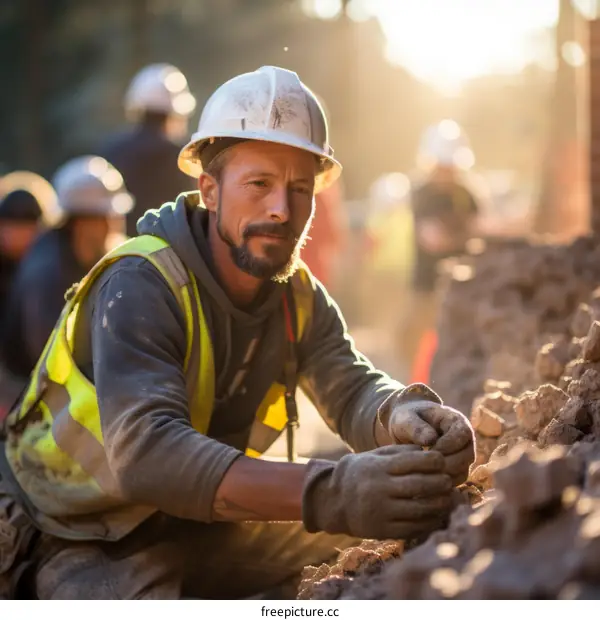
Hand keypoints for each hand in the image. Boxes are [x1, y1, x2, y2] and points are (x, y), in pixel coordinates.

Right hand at [301, 445, 453, 540]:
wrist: (334, 500)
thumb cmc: (361, 473)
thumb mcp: (374, 456)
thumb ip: (400, 452)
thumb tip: (429, 450)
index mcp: (378, 467)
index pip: (412, 461)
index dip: (433, 461)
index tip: (442, 460)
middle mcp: (379, 488)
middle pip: (419, 485)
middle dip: (440, 482)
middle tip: (449, 480)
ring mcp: (380, 511)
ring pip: (419, 508)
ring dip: (439, 503)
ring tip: (447, 497)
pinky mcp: (382, 530)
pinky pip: (413, 527)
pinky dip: (429, 521)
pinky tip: (436, 514)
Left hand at [381, 396, 474, 484]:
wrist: (405, 428)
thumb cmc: (406, 420)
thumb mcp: (406, 419)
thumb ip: (416, 427)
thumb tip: (430, 440)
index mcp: (456, 421)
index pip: (462, 434)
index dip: (446, 445)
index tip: (427, 451)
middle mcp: (465, 440)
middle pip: (466, 457)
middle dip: (445, 464)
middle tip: (424, 469)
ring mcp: (463, 457)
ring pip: (462, 472)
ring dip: (444, 477)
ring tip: (422, 477)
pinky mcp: (457, 471)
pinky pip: (455, 483)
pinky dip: (441, 486)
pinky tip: (423, 485)